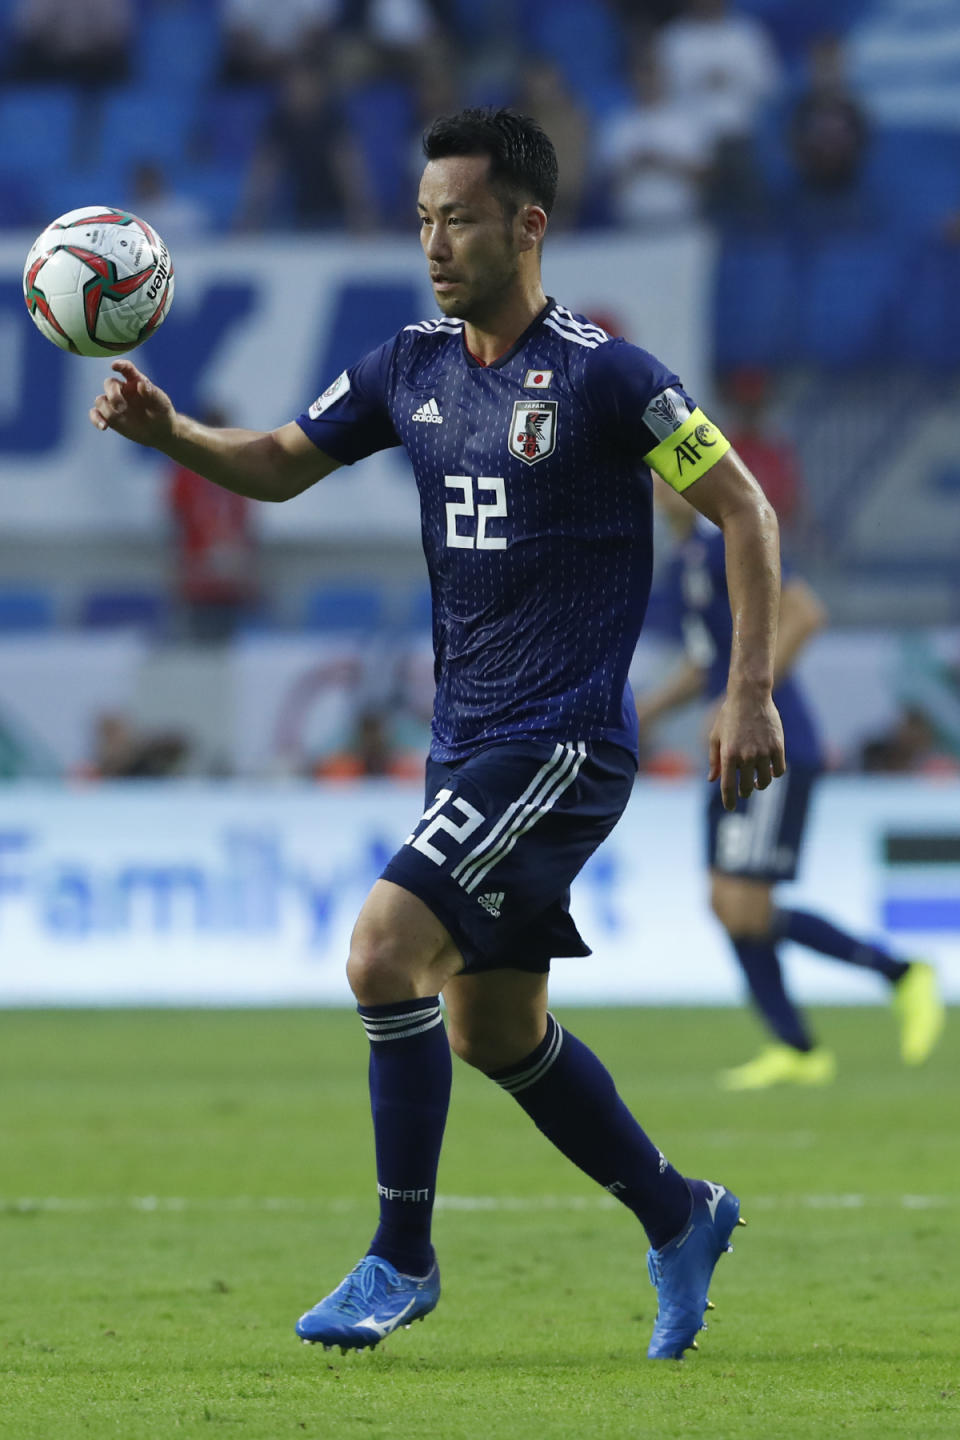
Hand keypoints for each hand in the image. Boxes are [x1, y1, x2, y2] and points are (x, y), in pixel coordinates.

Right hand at [89, 359, 175, 448]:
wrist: (160, 431)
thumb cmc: (162, 413)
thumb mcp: (162, 403)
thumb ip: (152, 393)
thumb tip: (140, 385)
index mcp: (135, 381)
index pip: (126, 369)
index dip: (120, 365)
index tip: (114, 366)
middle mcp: (122, 389)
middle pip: (109, 384)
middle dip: (113, 394)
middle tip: (122, 407)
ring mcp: (114, 403)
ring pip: (100, 400)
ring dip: (106, 409)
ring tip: (119, 417)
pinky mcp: (109, 417)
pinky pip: (95, 414)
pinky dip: (96, 419)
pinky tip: (104, 427)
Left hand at [707, 688, 785, 811]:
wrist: (750, 697)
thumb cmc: (729, 716)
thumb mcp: (715, 736)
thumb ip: (714, 760)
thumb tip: (713, 780)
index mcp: (728, 755)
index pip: (728, 787)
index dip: (729, 801)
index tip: (731, 807)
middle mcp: (746, 756)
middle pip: (747, 787)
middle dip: (745, 791)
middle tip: (744, 788)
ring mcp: (763, 752)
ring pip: (765, 781)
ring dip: (760, 784)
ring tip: (756, 780)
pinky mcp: (778, 747)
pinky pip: (778, 770)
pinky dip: (774, 774)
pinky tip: (769, 770)